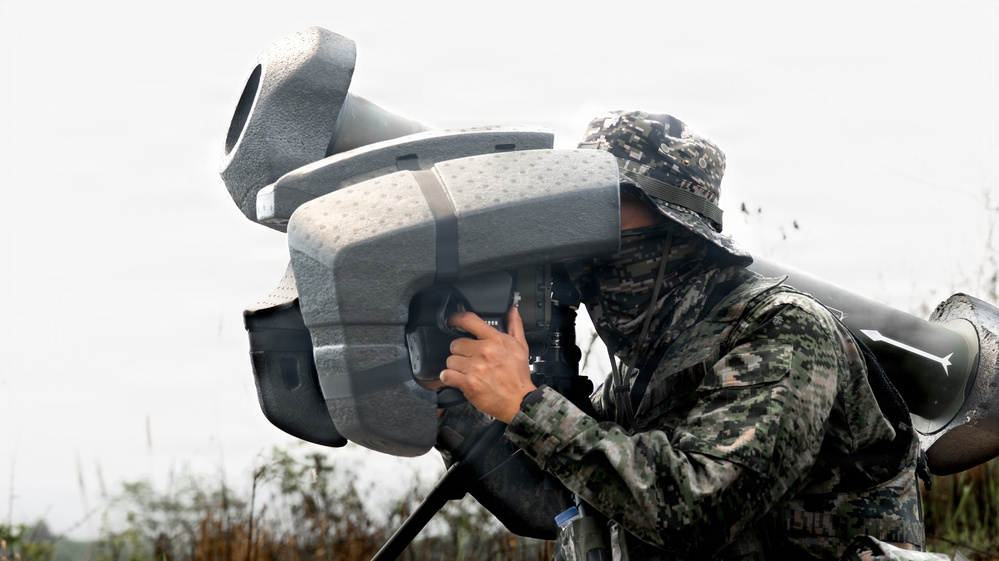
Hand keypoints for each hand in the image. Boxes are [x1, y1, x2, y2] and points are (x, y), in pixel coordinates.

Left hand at [439, 306, 535, 422]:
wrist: (519, 400)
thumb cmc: (518, 376)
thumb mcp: (521, 347)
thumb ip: (515, 326)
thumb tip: (512, 311)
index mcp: (495, 340)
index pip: (469, 321)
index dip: (456, 318)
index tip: (451, 320)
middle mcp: (484, 351)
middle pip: (455, 343)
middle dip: (460, 351)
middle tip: (469, 359)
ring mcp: (475, 367)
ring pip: (450, 360)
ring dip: (455, 366)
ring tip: (467, 371)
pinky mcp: (468, 383)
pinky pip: (447, 375)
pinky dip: (449, 378)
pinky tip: (458, 379)